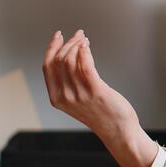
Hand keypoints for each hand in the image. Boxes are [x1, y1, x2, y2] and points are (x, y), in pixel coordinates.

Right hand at [42, 30, 155, 166]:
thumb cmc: (101, 114)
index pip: (47, 67)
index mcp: (57, 98)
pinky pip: (85, 65)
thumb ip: (69, 84)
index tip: (58, 36)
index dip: (51, 48)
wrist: (118, 131)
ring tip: (85, 39)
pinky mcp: (96, 91)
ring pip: (71, 60)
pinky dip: (85, 51)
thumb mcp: (77, 100)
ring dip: (78, 44)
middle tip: (78, 35)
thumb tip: (70, 56)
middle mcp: (65, 96)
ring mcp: (80, 94)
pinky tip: (88, 45)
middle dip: (67, 43)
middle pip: (59, 60)